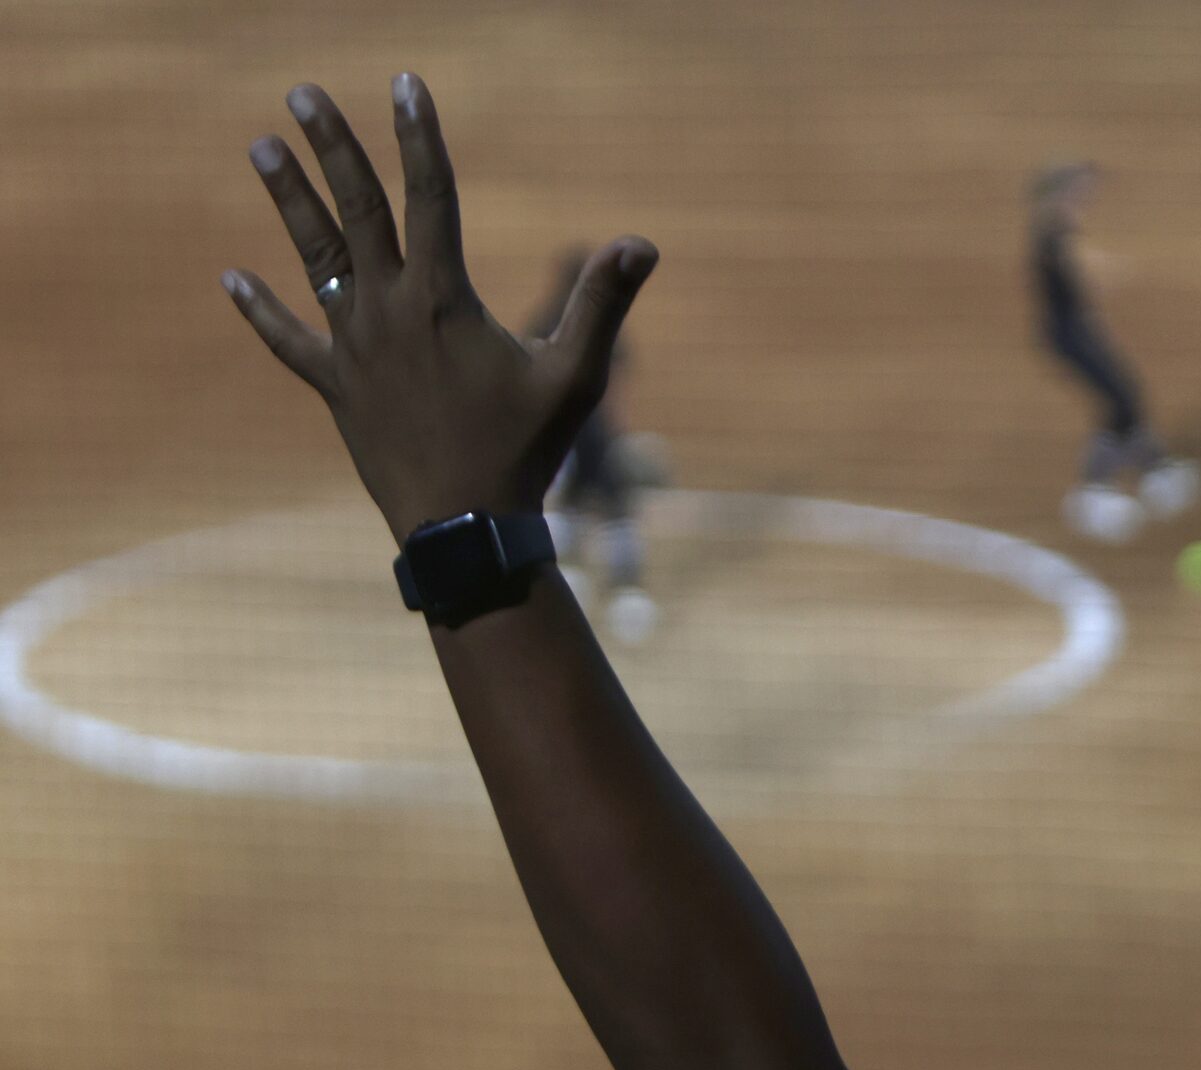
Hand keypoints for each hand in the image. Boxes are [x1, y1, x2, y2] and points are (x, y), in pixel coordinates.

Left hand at [226, 75, 655, 539]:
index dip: (418, 136)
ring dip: (289, 201)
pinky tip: (231, 278)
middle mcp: (388, 311)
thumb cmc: (526, 450)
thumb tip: (640, 243)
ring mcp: (355, 348)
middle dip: (331, 145)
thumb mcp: (573, 377)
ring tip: (261, 149)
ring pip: (315, 258)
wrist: (462, 525)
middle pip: (357, 210)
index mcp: (442, 299)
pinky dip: (260, 309)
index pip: (429, 197)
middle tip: (301, 92)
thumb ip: (601, 304)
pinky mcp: (336, 387)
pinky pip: (290, 341)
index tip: (403, 84)